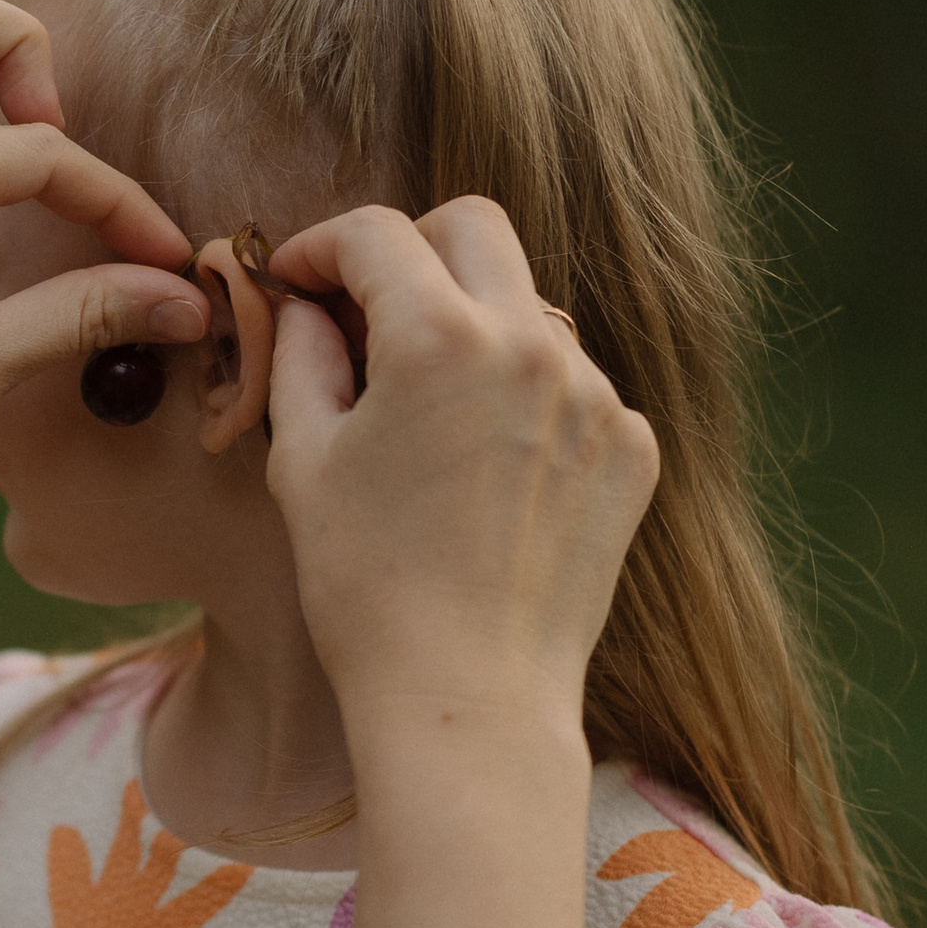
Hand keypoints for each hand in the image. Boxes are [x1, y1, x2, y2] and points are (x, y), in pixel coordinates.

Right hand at [260, 199, 658, 749]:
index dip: (321, 246)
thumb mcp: (305, 460)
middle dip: (410, 250)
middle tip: (365, 308)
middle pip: (473, 228)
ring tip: (426, 404)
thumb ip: (300, 354)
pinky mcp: (631, 447)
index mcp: (439, 338)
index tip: (296, 280)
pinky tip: (485, 465)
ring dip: (472, 325)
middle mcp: (532, 345)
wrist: (469, 698)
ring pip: (527, 306)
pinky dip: (523, 397)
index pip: (376, 233)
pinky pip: (573, 383)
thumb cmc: (368, 588)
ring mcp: (596, 395)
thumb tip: (303, 304)